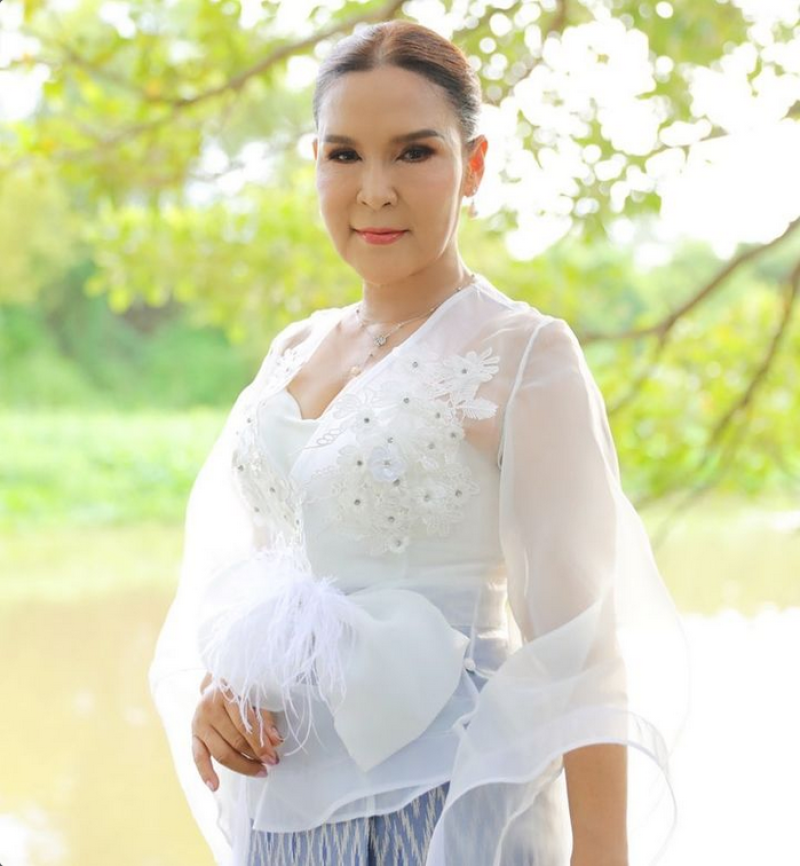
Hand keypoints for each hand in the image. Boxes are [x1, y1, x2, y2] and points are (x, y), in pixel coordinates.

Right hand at [191, 672, 283, 791]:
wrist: (217, 682)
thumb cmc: (241, 689)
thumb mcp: (254, 695)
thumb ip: (264, 717)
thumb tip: (276, 741)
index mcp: (226, 693)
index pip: (245, 725)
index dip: (260, 743)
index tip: (273, 757)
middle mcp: (209, 708)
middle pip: (234, 741)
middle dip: (254, 755)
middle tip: (270, 764)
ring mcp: (199, 723)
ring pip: (220, 752)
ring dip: (241, 766)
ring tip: (259, 772)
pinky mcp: (194, 734)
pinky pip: (198, 757)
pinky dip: (205, 773)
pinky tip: (215, 786)